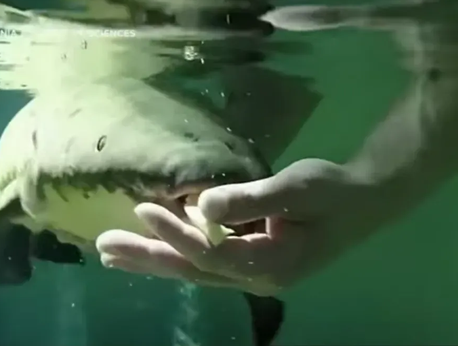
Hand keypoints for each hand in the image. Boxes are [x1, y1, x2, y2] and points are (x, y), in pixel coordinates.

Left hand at [96, 159, 385, 295]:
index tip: (142, 210)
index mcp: (270, 264)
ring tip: (116, 254)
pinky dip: (178, 251)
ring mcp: (253, 271)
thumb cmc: (332, 193)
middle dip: (148, 258)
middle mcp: (256, 277)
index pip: (210, 253)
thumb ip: (249, 199)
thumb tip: (200, 206)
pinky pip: (206, 260)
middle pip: (193, 270)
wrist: (362, 202)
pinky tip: (156, 246)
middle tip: (105, 249)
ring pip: (195, 268)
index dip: (175, 233)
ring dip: (156, 259)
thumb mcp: (295, 189)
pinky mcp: (251, 259)